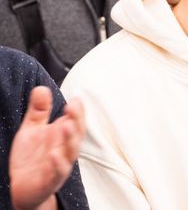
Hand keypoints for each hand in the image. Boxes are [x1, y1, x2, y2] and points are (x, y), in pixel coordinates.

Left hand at [9, 86, 85, 209]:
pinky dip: (58, 164)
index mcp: (62, 135)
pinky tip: (54, 155)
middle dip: (77, 119)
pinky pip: (58, 172)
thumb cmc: (30, 159)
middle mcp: (64, 148)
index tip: (76, 98)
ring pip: (71, 151)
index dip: (78, 110)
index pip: (75, 119)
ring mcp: (60, 164)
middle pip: (77, 133)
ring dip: (70, 139)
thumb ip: (39, 110)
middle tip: (73, 107)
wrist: (21, 188)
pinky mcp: (50, 179)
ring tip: (67, 125)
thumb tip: (41, 88)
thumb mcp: (31, 129)